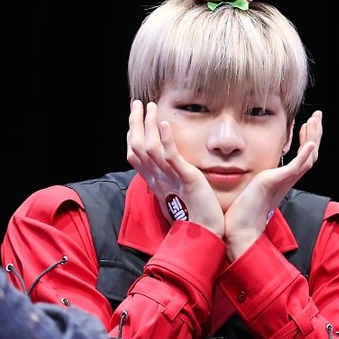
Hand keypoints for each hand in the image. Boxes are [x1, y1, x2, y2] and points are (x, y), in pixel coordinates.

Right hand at [127, 100, 224, 235]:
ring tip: (151, 106)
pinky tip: (164, 124)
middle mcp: (158, 180)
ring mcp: (170, 178)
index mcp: (156, 183)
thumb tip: (169, 176)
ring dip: (148, 125)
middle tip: (136, 104)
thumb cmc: (196, 218)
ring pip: (150, 148)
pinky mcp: (186, 179)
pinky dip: (166, 140)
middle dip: (135, 124)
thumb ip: (171, 183)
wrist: (206, 234)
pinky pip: (171, 157)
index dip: (132, 137)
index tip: (133, 121)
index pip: (136, 157)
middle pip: (137, 148)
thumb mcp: (178, 196)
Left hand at [224, 111, 322, 259]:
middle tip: (317, 116)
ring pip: (308, 158)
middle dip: (315, 134)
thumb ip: (255, 179)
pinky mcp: (276, 182)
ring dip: (313, 138)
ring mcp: (283, 181)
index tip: (304, 125)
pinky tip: (310, 143)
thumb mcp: (251, 187)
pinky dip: (305, 155)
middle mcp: (286, 180)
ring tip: (314, 121)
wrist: (239, 229)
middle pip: (311, 155)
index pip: (302, 158)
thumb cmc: (241, 212)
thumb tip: (250, 173)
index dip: (307, 141)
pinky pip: (296, 167)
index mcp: (282, 180)